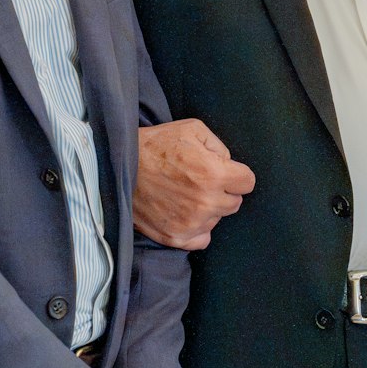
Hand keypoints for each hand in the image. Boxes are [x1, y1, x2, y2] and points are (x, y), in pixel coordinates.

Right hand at [133, 119, 254, 249]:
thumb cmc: (155, 145)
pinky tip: (183, 212)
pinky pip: (202, 239)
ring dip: (208, 208)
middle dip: (223, 191)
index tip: (225, 172)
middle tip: (200, 181)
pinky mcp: (175, 237)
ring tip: (185, 193)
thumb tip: (229, 163)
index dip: (237, 174)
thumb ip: (219, 145)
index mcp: (214, 174)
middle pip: (234, 202)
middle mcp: (206, 202)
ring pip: (217, 219)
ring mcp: (191, 222)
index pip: (248, 182)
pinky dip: (197, 228)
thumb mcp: (192, 129)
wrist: (119, 167)